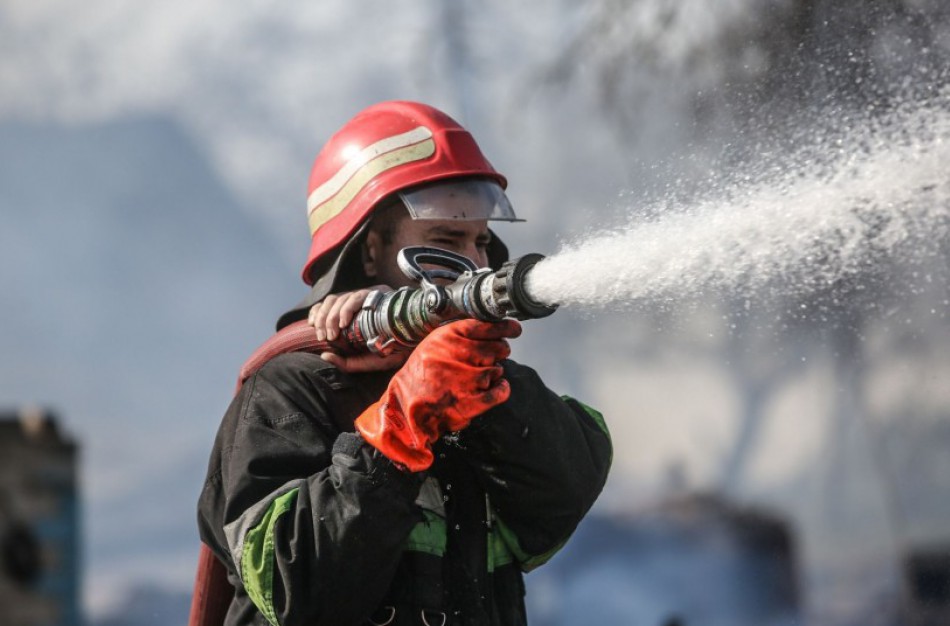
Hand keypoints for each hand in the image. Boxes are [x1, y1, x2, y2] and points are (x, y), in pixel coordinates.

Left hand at [308, 286, 406, 372]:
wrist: (414, 345)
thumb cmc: (390, 353)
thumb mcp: (365, 362)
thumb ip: (345, 363)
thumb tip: (324, 356)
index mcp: (352, 314)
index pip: (328, 303)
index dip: (317, 311)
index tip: (312, 325)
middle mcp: (358, 304)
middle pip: (331, 300)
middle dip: (323, 318)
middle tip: (324, 336)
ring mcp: (368, 299)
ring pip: (340, 298)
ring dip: (332, 316)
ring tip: (333, 334)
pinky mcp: (377, 297)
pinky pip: (357, 297)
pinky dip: (347, 308)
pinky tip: (344, 322)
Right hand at [355, 318, 522, 470]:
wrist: (403, 407)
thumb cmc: (420, 376)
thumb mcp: (433, 346)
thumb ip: (459, 339)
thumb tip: (496, 334)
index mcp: (442, 338)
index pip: (481, 326)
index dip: (503, 327)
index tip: (513, 329)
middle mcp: (451, 356)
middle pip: (493, 348)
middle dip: (499, 352)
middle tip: (496, 356)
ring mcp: (460, 380)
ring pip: (495, 370)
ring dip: (495, 373)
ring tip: (484, 376)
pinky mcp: (466, 402)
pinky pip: (497, 392)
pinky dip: (502, 389)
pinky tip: (499, 386)